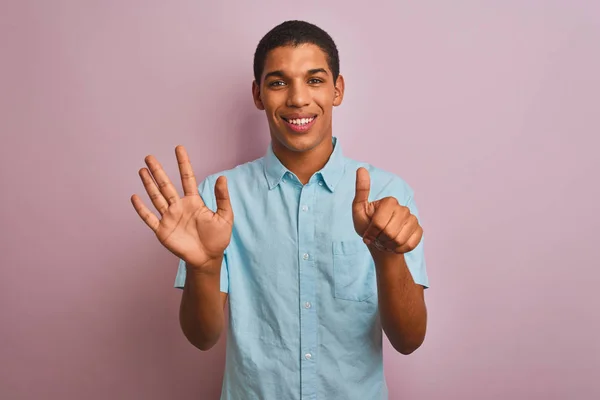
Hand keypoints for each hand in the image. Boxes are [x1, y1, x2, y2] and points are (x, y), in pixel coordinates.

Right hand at [130, 146, 232, 270]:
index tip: (179, 148)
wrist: (208, 259)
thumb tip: (222, 177)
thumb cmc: (218, 238)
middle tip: (149, 157)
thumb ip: (222, 198)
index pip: (188, 178)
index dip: (183, 163)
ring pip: (156, 197)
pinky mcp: (162, 231)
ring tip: (142, 170)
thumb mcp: (225, 216)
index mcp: (194, 202)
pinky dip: (142, 209)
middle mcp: (179, 207)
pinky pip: (149, 218)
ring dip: (149, 184)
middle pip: (166, 185)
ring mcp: (169, 218)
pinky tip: (135, 197)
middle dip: (158, 171)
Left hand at [352, 167, 422, 253]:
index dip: (371, 232)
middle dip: (380, 239)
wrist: (379, 242)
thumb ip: (361, 191)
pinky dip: (399, 249)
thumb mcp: (359, 210)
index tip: (368, 233)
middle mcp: (404, 208)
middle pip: (390, 232)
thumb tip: (361, 168)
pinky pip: (410, 244)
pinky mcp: (419, 231)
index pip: (379, 222)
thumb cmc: (367, 225)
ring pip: (400, 240)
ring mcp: (413, 219)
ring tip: (385, 241)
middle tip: (377, 238)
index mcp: (389, 201)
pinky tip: (395, 245)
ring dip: (389, 245)